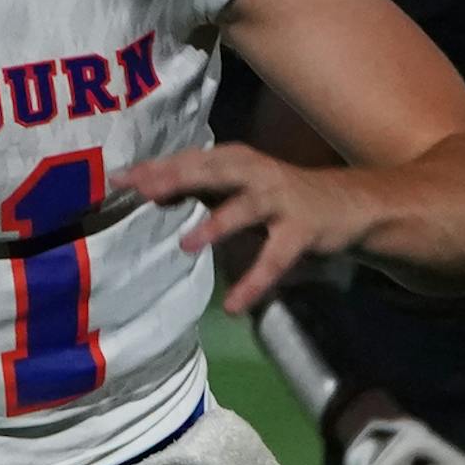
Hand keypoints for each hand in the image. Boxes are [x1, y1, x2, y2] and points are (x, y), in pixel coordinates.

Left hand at [118, 145, 379, 314]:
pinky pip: (274, 259)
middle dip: (177, 179)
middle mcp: (256, 172)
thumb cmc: (279, 195)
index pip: (188, 161)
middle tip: (142, 191)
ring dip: (217, 224)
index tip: (117, 179)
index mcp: (235, 159)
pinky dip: (254, 282)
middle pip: (212, 172)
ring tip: (187, 244)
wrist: (347, 204)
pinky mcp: (302, 230)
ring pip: (246, 209)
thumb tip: (148, 190)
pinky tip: (234, 304)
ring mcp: (280, 200)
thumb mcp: (236, 186)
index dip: (154, 168)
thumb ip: (196, 187)